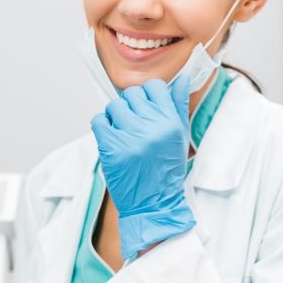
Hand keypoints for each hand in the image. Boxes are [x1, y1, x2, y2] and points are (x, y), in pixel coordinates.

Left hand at [89, 77, 195, 260]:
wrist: (154, 204)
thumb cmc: (165, 170)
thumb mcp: (179, 136)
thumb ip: (178, 106)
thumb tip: (183, 78)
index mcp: (171, 122)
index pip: (154, 87)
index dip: (147, 95)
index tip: (145, 108)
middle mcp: (151, 126)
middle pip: (132, 94)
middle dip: (130, 107)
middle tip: (133, 125)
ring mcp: (130, 137)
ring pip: (113, 106)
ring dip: (115, 117)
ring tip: (123, 133)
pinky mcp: (110, 147)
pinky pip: (98, 120)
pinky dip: (102, 127)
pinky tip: (111, 139)